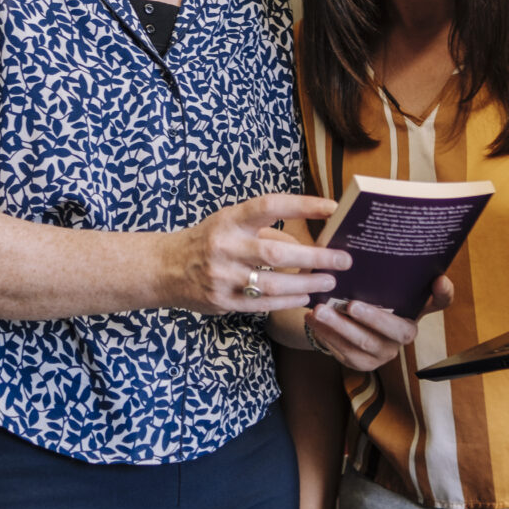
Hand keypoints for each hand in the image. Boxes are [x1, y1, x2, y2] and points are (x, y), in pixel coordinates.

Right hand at [164, 195, 347, 314]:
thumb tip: (310, 244)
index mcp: (230, 220)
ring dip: (306, 284)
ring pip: (273, 284)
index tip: (332, 207)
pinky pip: (262, 304)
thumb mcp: (231, 224)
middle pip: (277, 253)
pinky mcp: (222, 301)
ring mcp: (222, 276)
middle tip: (342, 259)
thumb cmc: (208, 241)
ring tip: (329, 282)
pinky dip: (288, 301)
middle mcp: (225, 246)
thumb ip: (266, 232)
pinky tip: (305, 298)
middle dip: (315, 257)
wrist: (165, 268)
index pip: (270, 206)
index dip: (302, 205)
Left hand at [302, 276, 454, 372]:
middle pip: (399, 331)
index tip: (439, 279)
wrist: (345, 323)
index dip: (444, 294)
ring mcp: (386, 351)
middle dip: (374, 318)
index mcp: (415, 309)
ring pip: (366, 344)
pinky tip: (312, 320)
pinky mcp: (364, 363)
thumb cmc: (364, 294)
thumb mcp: (373, 280)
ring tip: (320, 311)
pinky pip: (346, 354)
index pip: (441, 302)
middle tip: (351, 305)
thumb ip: (375, 264)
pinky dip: (327, 336)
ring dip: (340, 328)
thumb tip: (357, 227)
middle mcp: (405, 332)